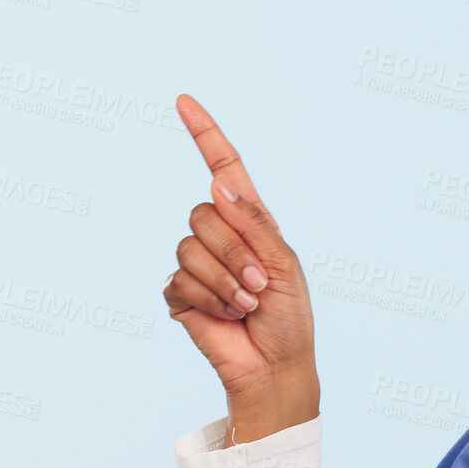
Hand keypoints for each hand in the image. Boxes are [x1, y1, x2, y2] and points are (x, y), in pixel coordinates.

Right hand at [163, 94, 317, 439]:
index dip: (205, 134)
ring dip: (224, 281)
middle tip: (258, 284)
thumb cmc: (290, 317)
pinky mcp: (179, 294)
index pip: (223, 167)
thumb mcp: (285, 264)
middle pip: (201, 214)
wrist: (274, 366)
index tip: (185, 101)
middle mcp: (220, 236)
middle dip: (233, 252)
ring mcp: (196, 264)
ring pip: (188, 248)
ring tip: (246, 304)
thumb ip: (253, 224)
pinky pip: (178, 281)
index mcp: (250, 220)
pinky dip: (208, 300)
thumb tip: (219, 185)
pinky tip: (226, 316)